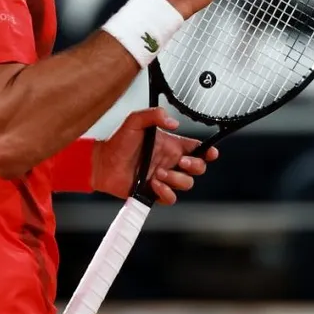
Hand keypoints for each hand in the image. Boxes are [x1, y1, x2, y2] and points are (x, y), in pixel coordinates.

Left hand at [92, 107, 218, 204]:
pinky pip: (171, 198)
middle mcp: (170, 162)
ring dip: (176, 179)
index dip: (209, 151)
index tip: (211, 152)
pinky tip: (154, 184)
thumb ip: (153, 115)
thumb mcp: (134, 121)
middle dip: (195, 165)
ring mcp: (164, 178)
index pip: (197, 148)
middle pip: (198, 168)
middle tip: (180, 162)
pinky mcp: (155, 193)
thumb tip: (174, 122)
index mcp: (171, 145)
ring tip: (158, 173)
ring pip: (187, 184)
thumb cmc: (118, 142)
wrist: (102, 163)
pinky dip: (166, 192)